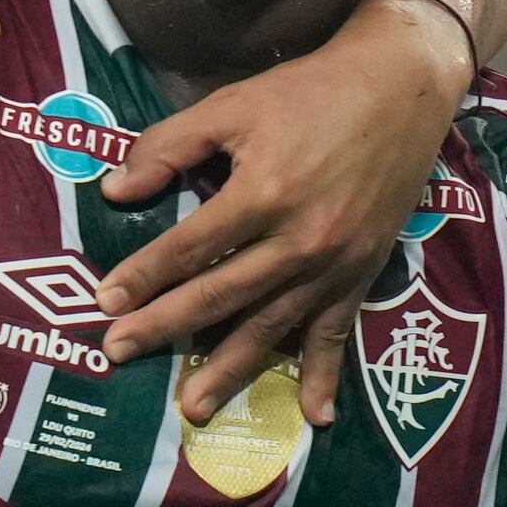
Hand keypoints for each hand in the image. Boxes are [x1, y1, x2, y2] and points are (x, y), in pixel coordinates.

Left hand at [94, 0, 474, 424]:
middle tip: (118, 352)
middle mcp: (299, 239)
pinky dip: (326, 376)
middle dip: (166, 326)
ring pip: (271, 326)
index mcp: (263, 193)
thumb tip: (115, 192)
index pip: (189, 247)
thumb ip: (170, 147)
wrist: (401, 90)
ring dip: (229, 369)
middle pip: (220, 294)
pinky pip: (337, 333)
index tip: (104, 301)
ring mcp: (334, 264)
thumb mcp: (232, 105)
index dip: (144, 275)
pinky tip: (313, 417)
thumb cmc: (308, 93)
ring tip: (192, 408)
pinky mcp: (362, 274)